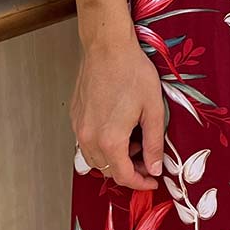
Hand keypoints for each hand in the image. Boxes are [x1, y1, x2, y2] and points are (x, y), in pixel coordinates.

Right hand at [70, 33, 165, 190]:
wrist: (107, 46)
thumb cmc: (133, 72)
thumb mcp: (152, 108)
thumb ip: (154, 143)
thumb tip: (154, 169)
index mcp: (110, 140)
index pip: (124, 176)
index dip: (140, 183)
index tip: (153, 180)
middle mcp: (89, 138)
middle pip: (108, 170)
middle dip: (129, 170)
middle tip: (148, 159)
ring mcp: (79, 127)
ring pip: (95, 158)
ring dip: (115, 158)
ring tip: (135, 141)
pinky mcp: (75, 116)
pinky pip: (87, 142)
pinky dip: (103, 145)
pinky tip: (119, 128)